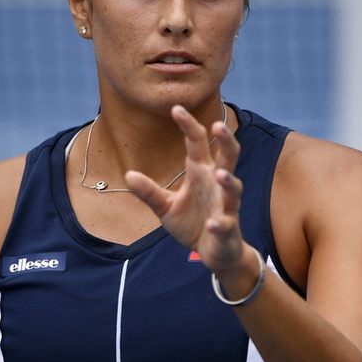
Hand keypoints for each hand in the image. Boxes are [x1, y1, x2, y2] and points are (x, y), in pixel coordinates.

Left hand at [125, 105, 245, 274]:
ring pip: (233, 188)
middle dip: (226, 141)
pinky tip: (212, 224)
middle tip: (219, 125)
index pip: (197, 144)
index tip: (176, 108)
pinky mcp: (228, 228)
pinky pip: (226, 224)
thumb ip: (149, 192)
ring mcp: (226, 206)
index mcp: (202, 174)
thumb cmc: (194, 224)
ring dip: (229, 181)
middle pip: (228, 156)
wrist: (215, 253)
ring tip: (221, 174)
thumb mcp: (166, 207)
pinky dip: (220, 224)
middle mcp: (217, 185)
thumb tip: (128, 174)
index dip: (189, 126)